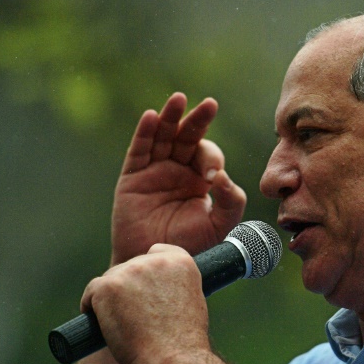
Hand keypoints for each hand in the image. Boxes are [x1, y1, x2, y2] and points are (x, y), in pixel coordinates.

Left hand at [81, 244, 209, 363]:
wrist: (173, 359)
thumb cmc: (182, 342)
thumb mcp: (190, 302)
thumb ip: (173, 287)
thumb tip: (151, 292)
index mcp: (182, 261)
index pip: (156, 252)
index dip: (148, 271)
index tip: (146, 289)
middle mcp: (155, 260)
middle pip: (131, 266)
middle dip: (129, 287)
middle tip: (132, 315)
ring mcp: (130, 271)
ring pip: (111, 278)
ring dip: (111, 297)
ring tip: (120, 323)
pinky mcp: (107, 286)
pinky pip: (92, 291)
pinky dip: (91, 305)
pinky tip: (98, 319)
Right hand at [111, 93, 246, 264]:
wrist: (155, 264)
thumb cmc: (189, 248)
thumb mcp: (219, 226)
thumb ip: (231, 202)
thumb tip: (223, 176)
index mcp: (200, 180)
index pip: (208, 156)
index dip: (211, 159)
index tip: (211, 176)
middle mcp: (178, 171)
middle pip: (188, 137)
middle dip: (198, 121)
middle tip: (210, 105)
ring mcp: (154, 171)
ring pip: (163, 137)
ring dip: (170, 117)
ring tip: (179, 99)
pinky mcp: (133, 177)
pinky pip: (139, 150)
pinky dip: (144, 132)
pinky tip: (151, 116)